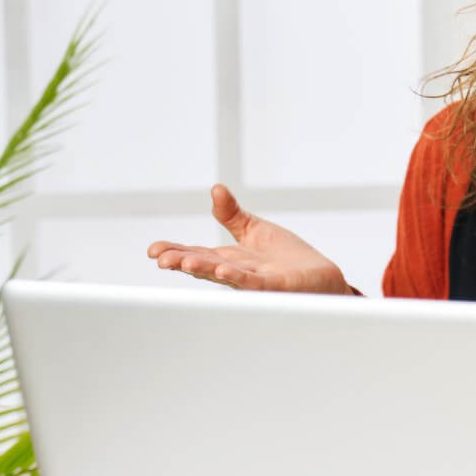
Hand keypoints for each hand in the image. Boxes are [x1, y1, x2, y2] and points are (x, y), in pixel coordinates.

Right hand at [147, 184, 352, 293]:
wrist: (322, 280)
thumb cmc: (288, 260)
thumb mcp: (255, 230)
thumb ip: (232, 214)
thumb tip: (215, 189)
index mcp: (230, 259)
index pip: (198, 254)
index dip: (176, 251)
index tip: (153, 250)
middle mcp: (238, 272)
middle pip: (205, 265)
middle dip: (182, 262)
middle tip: (160, 259)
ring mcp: (255, 281)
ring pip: (224, 275)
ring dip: (203, 270)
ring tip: (183, 264)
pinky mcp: (275, 286)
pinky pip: (253, 282)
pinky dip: (236, 277)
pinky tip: (221, 271)